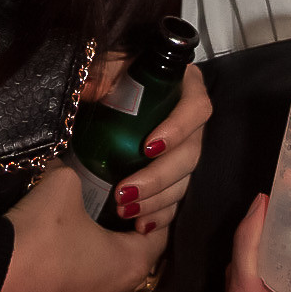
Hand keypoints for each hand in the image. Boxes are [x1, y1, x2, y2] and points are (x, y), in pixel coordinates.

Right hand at [0, 161, 166, 291]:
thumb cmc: (39, 234)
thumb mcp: (63, 184)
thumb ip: (76, 173)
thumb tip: (68, 165)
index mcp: (129, 264)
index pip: (158, 237)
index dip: (152, 215)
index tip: (137, 202)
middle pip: (137, 270)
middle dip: (129, 246)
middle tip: (111, 222)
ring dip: (108, 282)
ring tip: (91, 257)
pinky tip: (69, 291)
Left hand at [112, 63, 211, 232]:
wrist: (109, 96)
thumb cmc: (115, 75)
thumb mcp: (110, 66)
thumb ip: (104, 73)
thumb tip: (94, 90)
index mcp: (184, 88)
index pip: (196, 108)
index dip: (178, 130)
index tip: (147, 147)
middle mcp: (191, 122)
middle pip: (191, 154)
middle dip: (158, 178)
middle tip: (124, 193)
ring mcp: (185, 150)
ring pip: (185, 181)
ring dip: (157, 201)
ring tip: (126, 212)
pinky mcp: (175, 175)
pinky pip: (178, 199)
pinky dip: (160, 215)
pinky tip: (141, 225)